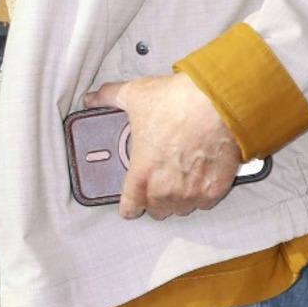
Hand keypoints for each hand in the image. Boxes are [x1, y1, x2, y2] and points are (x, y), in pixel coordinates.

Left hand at [85, 73, 240, 221]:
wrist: (217, 103)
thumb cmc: (174, 101)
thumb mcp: (134, 95)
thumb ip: (108, 98)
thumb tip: (90, 99)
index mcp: (140, 175)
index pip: (129, 208)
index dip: (130, 204)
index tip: (133, 200)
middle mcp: (164, 191)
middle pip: (157, 211)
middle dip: (156, 199)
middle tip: (160, 181)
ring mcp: (191, 194)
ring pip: (181, 209)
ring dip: (179, 199)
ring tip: (181, 180)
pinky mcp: (215, 190)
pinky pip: (204, 203)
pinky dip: (202, 194)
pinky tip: (201, 178)